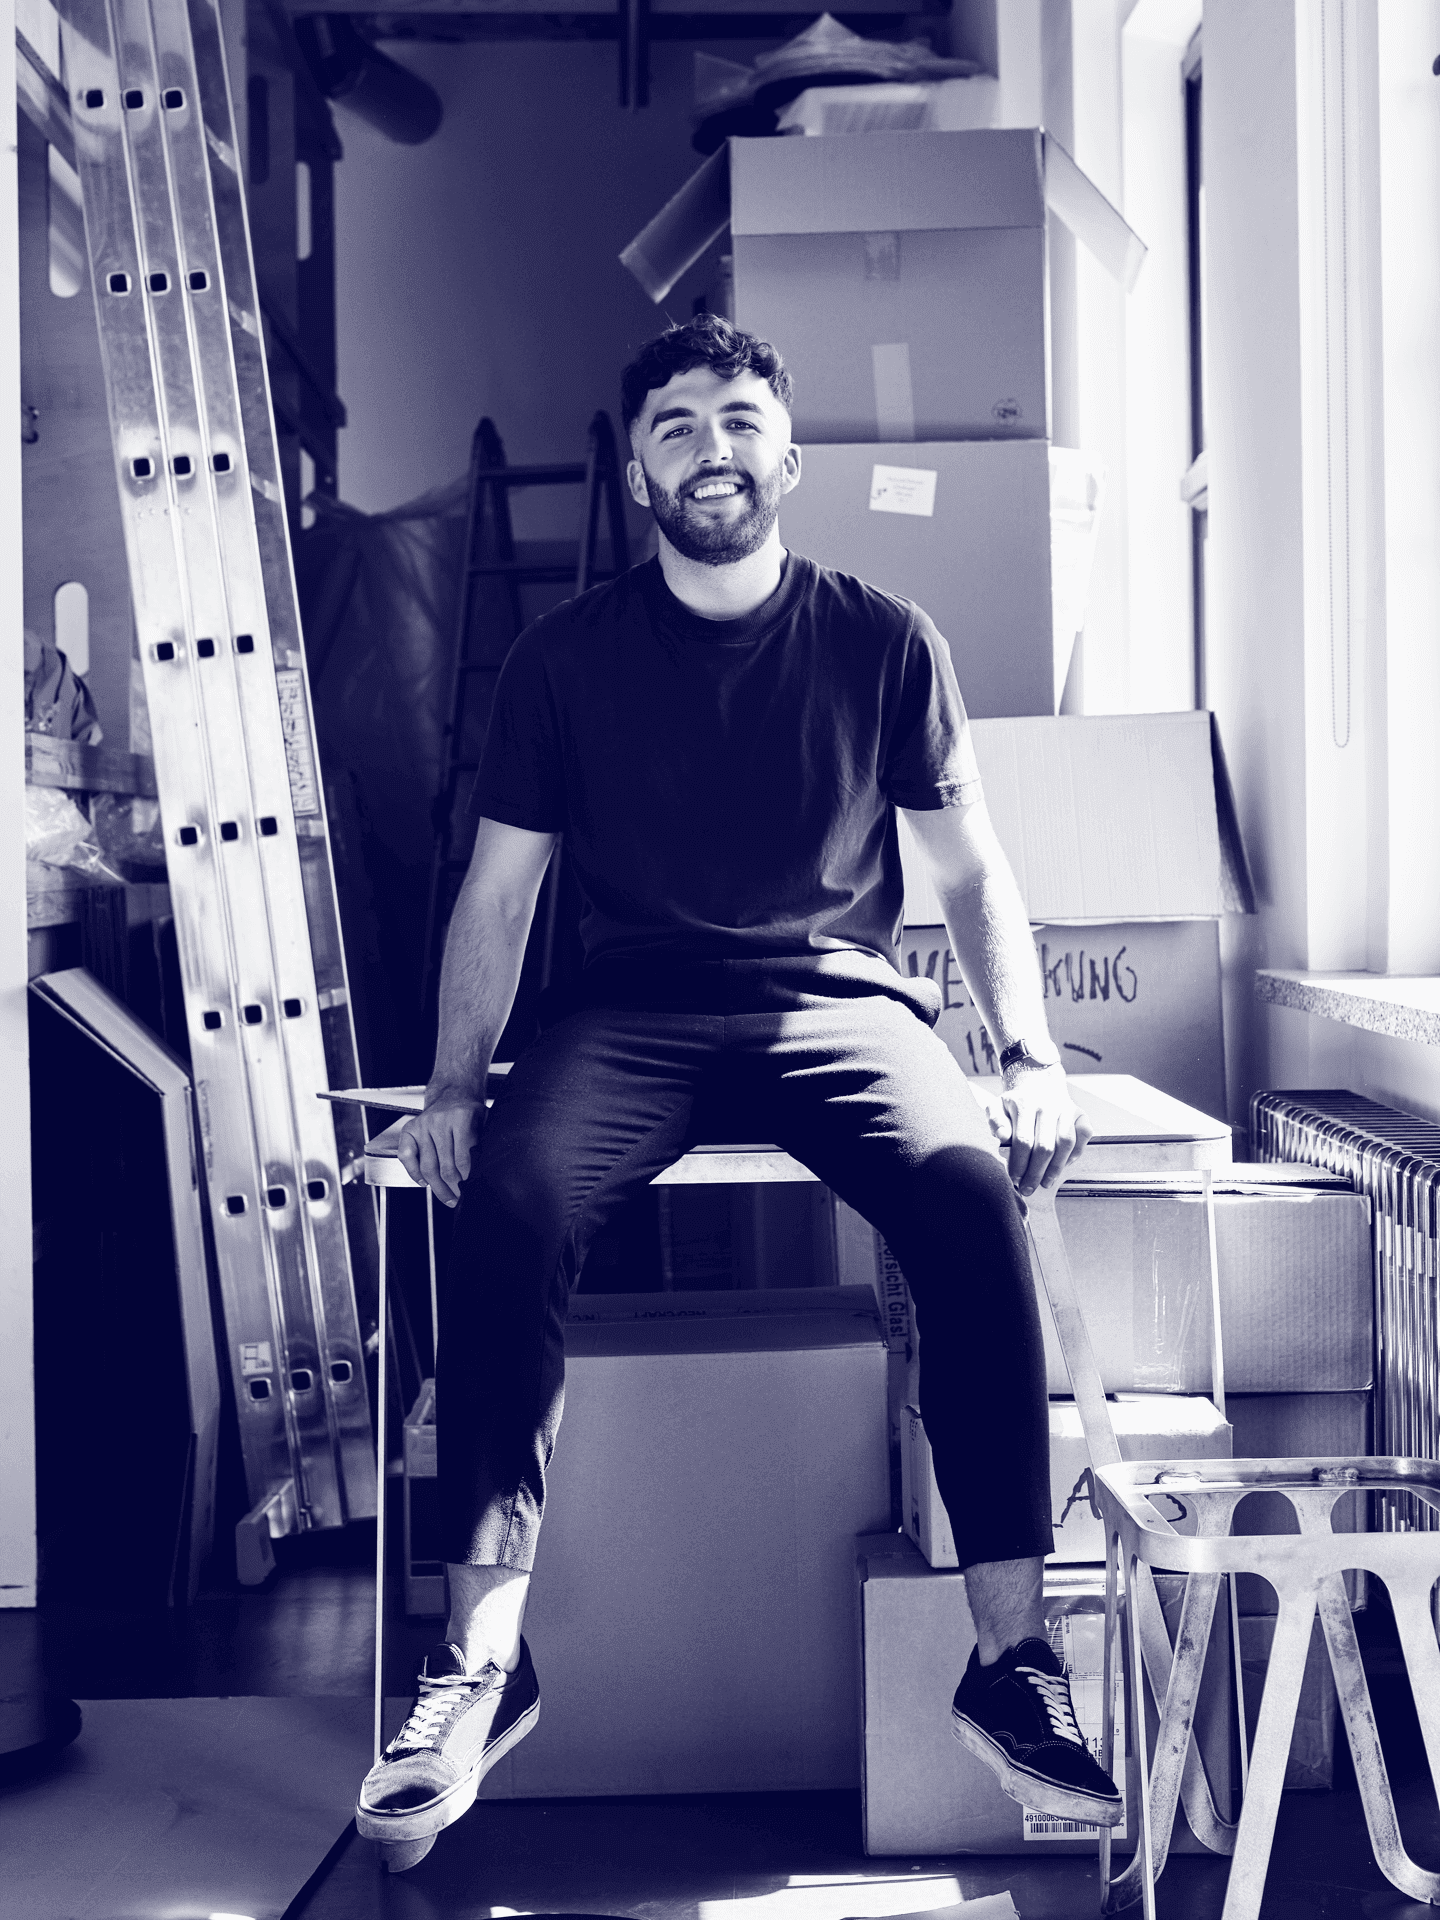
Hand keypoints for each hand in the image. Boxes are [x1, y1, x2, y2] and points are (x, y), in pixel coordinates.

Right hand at [397, 1086, 483, 1207]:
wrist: (452, 1093)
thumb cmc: (470, 1112)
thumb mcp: (484, 1122)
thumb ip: (484, 1143)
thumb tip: (484, 1171)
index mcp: (461, 1117)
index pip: (462, 1158)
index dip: (466, 1178)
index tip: (470, 1188)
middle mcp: (439, 1121)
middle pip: (444, 1166)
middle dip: (452, 1187)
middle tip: (459, 1198)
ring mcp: (422, 1125)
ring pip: (427, 1166)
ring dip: (437, 1187)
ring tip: (447, 1197)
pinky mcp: (409, 1129)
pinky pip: (406, 1157)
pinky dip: (413, 1173)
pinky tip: (424, 1182)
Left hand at [986, 1063, 1090, 1195]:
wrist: (1037, 1080)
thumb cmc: (1014, 1102)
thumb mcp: (996, 1107)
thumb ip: (995, 1122)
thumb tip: (1003, 1137)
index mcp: (1024, 1104)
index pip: (1023, 1141)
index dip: (1019, 1164)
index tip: (1014, 1179)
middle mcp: (1048, 1105)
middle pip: (1045, 1146)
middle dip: (1036, 1172)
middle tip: (1028, 1189)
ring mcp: (1066, 1109)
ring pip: (1066, 1143)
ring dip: (1056, 1168)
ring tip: (1045, 1182)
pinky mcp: (1080, 1113)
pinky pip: (1083, 1136)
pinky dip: (1076, 1153)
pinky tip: (1064, 1165)